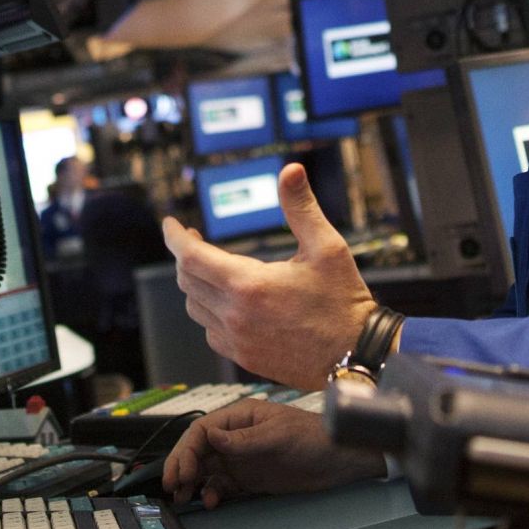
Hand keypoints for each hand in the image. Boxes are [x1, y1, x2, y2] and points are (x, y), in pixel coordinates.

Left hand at [162, 163, 373, 387]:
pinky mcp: (244, 357)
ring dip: (196, 284)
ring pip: (195, 307)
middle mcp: (235, 316)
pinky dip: (209, 312)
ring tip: (211, 267)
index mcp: (249, 286)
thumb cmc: (343, 302)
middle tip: (194, 239)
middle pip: (188, 280)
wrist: (357, 355)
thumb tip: (291, 171)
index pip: (190, 257)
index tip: (171, 224)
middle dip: (186, 255)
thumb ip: (301, 207)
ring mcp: (237, 341)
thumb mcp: (327, 247)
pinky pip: (210, 331)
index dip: (175, 237)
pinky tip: (227, 302)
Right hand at [163, 400, 382, 508]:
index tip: (180, 471)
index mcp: (240, 417)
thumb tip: (210, 437)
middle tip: (172, 487)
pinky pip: (223, 486)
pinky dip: (212, 493)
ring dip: (192, 482)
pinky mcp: (250, 479)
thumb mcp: (278, 436)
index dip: (185, 450)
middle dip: (182, 467)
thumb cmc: (314, 437)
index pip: (202, 431)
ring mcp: (242, 459)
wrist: (342, 459)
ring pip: (206, 470)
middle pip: (199, 450)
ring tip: (184, 498)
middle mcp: (236, 437)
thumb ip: (243, 440)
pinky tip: (212, 501)